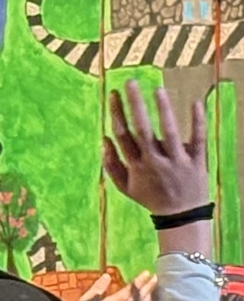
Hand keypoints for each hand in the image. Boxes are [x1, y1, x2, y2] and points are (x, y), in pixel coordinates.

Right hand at [104, 81, 207, 214]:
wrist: (180, 217)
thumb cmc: (151, 198)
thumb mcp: (124, 187)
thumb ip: (111, 164)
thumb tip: (104, 139)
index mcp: (136, 166)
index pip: (123, 135)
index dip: (117, 112)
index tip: (114, 93)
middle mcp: (154, 162)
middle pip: (142, 130)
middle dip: (135, 106)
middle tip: (131, 83)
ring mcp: (177, 162)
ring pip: (169, 133)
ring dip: (163, 111)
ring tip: (157, 90)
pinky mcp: (197, 162)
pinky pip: (197, 140)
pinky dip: (197, 122)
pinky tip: (195, 102)